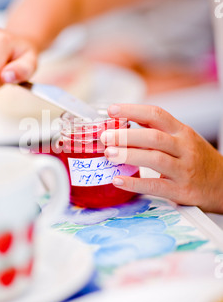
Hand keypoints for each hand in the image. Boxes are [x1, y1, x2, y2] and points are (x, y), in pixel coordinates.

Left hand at [101, 104, 222, 213]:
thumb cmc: (196, 158)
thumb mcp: (182, 138)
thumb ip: (156, 129)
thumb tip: (126, 118)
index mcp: (182, 131)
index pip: (157, 114)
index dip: (132, 110)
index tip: (111, 110)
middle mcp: (184, 148)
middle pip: (154, 136)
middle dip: (127, 136)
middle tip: (105, 137)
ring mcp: (184, 169)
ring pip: (156, 159)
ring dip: (130, 155)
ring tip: (109, 154)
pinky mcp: (182, 190)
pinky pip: (156, 186)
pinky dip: (135, 183)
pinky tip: (118, 180)